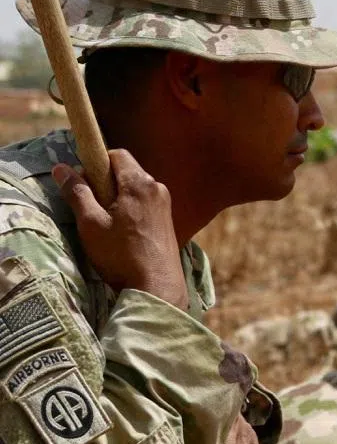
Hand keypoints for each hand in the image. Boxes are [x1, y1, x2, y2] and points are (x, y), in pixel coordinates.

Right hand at [53, 151, 188, 309]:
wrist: (157, 289)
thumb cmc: (122, 256)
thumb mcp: (91, 224)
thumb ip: (77, 193)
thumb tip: (61, 168)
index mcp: (140, 183)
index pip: (116, 155)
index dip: (95, 164)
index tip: (83, 184)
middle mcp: (158, 189)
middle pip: (126, 172)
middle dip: (105, 183)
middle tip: (92, 209)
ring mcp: (166, 206)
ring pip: (135, 191)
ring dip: (117, 200)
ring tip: (106, 227)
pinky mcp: (167, 223)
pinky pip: (144, 206)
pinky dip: (130, 212)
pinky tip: (122, 235)